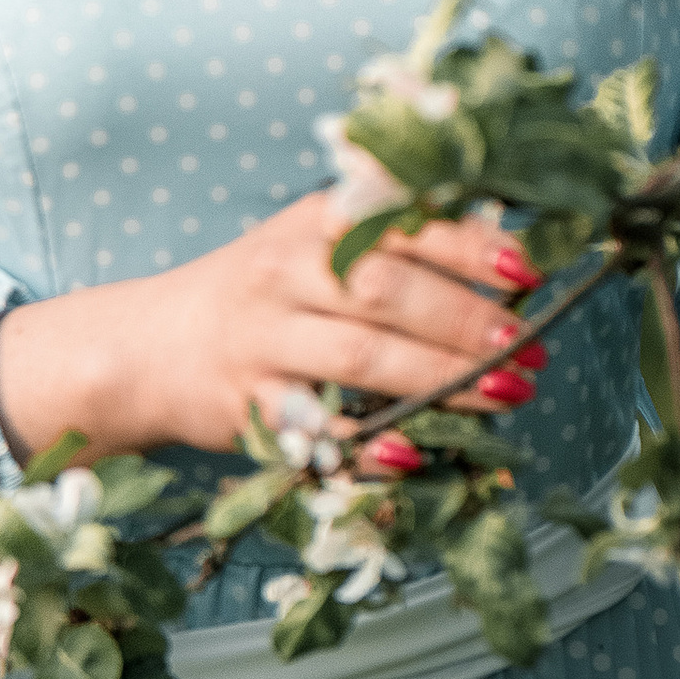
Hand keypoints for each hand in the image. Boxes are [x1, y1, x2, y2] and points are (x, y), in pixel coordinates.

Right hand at [0, 192, 542, 464]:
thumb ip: (391, 241)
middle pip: (386, 292)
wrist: (149, 345)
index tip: (525, 269)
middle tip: (529, 347)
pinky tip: (416, 455)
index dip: (466, 245)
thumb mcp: (311, 242)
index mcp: (310, 224)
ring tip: (506, 393)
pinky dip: (370, 446)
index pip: (398, 224)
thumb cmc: (261, 294)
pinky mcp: (246, 405)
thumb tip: (504, 250)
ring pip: (362, 357)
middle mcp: (283, 273)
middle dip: (467, 320)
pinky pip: (318, 429)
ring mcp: (262, 340)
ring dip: (442, 379)